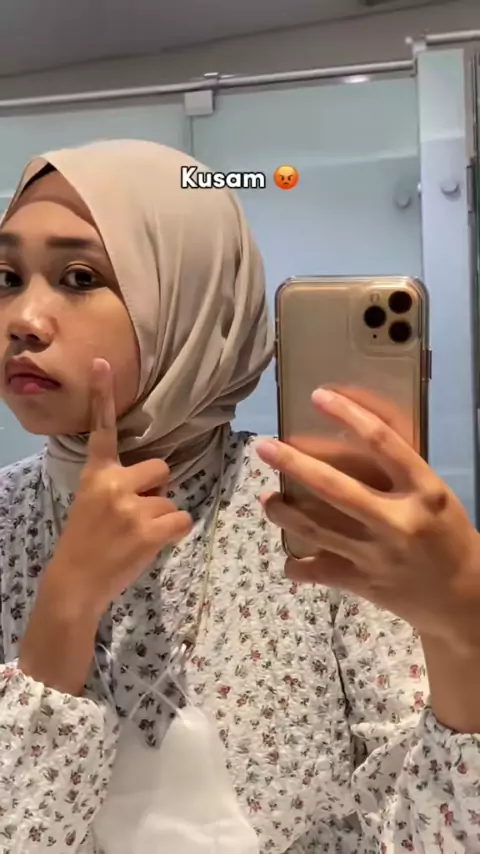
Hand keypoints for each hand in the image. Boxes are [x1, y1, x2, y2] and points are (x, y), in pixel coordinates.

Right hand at [45, 359, 191, 618]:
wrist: (74, 583)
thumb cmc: (87, 543)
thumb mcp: (92, 503)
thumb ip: (118, 484)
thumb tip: (158, 479)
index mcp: (96, 473)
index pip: (102, 429)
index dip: (102, 395)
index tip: (102, 362)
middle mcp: (113, 483)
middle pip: (161, 469)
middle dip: (156, 490)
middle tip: (133, 517)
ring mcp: (131, 506)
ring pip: (171, 500)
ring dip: (161, 519)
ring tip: (134, 536)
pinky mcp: (148, 529)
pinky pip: (181, 520)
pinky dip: (173, 534)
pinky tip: (150, 544)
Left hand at [257, 387, 479, 650]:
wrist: (463, 597)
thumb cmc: (446, 534)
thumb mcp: (434, 495)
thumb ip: (399, 472)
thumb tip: (350, 433)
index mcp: (423, 489)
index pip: (383, 442)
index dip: (348, 414)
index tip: (318, 396)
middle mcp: (399, 520)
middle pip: (335, 487)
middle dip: (294, 464)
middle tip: (264, 447)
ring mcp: (378, 555)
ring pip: (316, 529)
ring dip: (283, 512)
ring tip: (267, 500)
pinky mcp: (364, 584)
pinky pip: (318, 572)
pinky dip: (296, 566)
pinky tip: (288, 558)